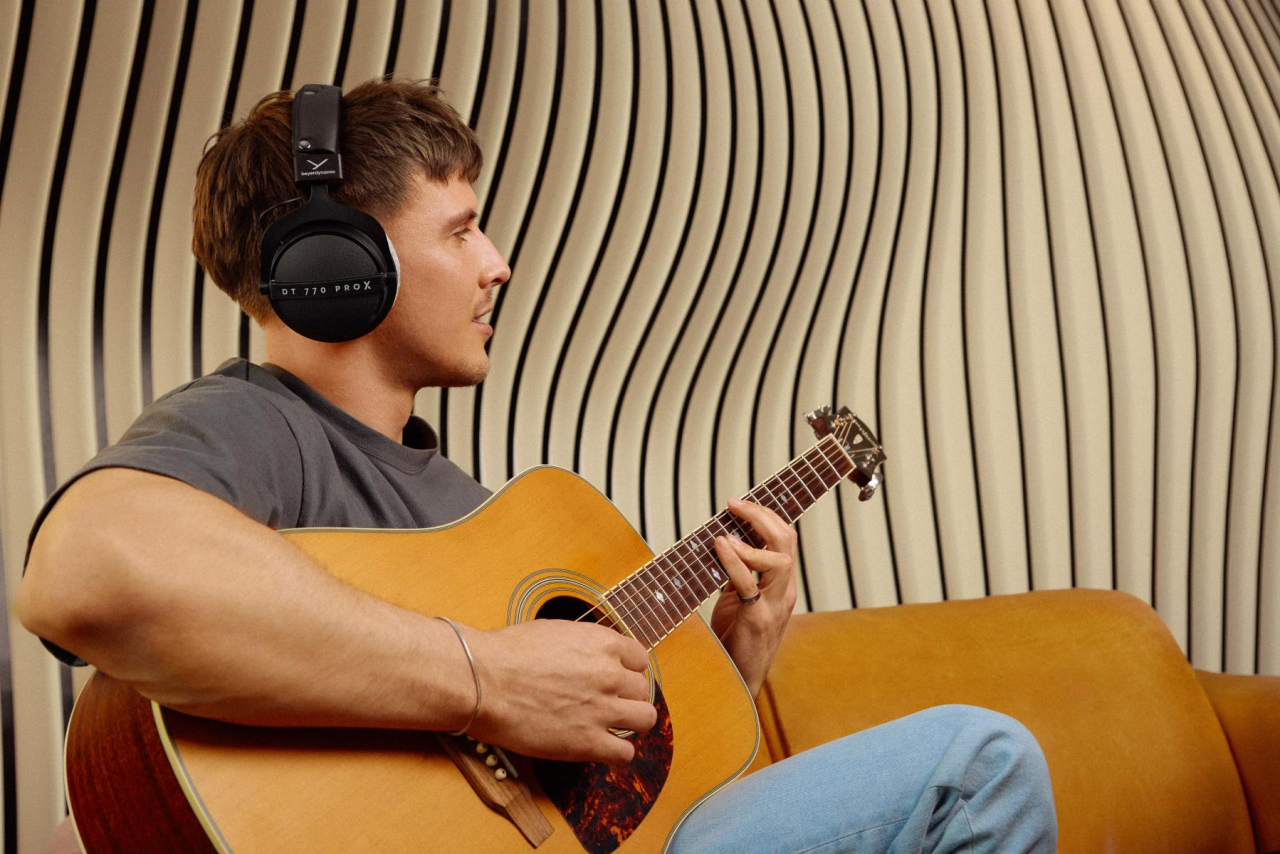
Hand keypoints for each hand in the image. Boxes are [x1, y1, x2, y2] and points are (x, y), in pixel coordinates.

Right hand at [463, 620, 656, 764]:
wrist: (483, 681)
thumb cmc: (507, 654)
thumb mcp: (555, 631)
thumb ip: (583, 645)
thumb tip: (588, 655)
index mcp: (602, 643)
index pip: (640, 658)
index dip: (626, 669)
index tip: (615, 678)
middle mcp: (609, 674)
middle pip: (642, 689)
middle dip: (626, 696)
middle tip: (606, 703)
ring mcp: (601, 709)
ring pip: (645, 719)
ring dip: (630, 723)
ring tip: (610, 726)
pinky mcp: (587, 742)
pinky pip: (625, 754)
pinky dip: (617, 753)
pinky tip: (601, 748)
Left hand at [709, 497, 798, 696]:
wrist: (738, 681)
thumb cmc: (736, 640)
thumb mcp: (737, 599)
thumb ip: (736, 573)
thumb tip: (720, 541)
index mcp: (782, 585)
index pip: (785, 540)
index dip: (767, 516)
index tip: (741, 503)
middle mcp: (784, 592)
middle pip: (786, 541)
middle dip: (762, 516)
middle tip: (735, 504)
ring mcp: (774, 606)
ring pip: (778, 559)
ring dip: (752, 537)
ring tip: (726, 529)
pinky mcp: (757, 620)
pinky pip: (749, 583)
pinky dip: (734, 560)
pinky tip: (719, 546)